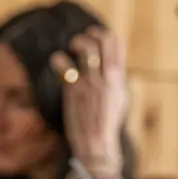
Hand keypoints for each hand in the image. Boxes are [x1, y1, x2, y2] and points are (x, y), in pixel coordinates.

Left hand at [49, 27, 128, 178]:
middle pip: (103, 41)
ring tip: (71, 47)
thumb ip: (115, 81)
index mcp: (119, 78)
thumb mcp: (120, 99)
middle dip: (92, 34)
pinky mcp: (74, 91)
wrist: (97, 144)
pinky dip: (59, 60)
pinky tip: (57, 62)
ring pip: (86, 49)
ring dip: (77, 42)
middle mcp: (107, 78)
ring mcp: (90, 83)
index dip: (105, 35)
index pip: (117, 45)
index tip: (96, 36)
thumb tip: (111, 67)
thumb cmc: (108, 124)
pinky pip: (65, 66)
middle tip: (81, 39)